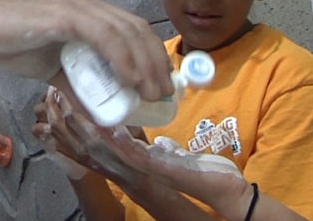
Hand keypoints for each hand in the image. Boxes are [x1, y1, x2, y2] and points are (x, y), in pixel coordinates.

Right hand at [0, 0, 172, 100]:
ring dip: (144, 64)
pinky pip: (104, 36)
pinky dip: (121, 57)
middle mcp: (90, 5)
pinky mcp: (66, 15)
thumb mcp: (55, 72)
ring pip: (126, 32)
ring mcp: (80, 8)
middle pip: (138, 29)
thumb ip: (79, 88)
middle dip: (156, 62)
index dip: (153, 56)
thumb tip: (101, 114)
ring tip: (152, 93)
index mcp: (91, 14)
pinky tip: (130, 79)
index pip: (134, 30)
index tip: (162, 84)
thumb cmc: (13, 44)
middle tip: (164, 94)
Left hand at [33, 86, 147, 185]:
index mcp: (97, 141)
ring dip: (48, 117)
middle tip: (52, 90)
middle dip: (52, 105)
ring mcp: (80, 155)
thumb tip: (109, 109)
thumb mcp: (132, 135)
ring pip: (54, 135)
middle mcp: (84, 149)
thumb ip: (119, 124)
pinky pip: (58, 146)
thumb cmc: (138, 157)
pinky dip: (49, 134)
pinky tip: (47, 125)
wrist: (136, 179)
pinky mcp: (79, 160)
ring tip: (48, 103)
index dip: (64, 100)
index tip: (63, 87)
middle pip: (57, 124)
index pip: (71, 118)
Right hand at [107, 134, 248, 213]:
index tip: (95, 122)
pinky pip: (144, 159)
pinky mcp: (168, 171)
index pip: (129, 150)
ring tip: (94, 124)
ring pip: (128, 155)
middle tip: (82, 119)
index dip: (111, 138)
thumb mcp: (188, 159)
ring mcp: (159, 172)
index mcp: (158, 165)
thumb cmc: (212, 176)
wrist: (230, 192)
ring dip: (110, 140)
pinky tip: (118, 136)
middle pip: (121, 153)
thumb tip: (160, 142)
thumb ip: (172, 152)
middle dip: (102, 138)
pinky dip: (129, 148)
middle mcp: (154, 170)